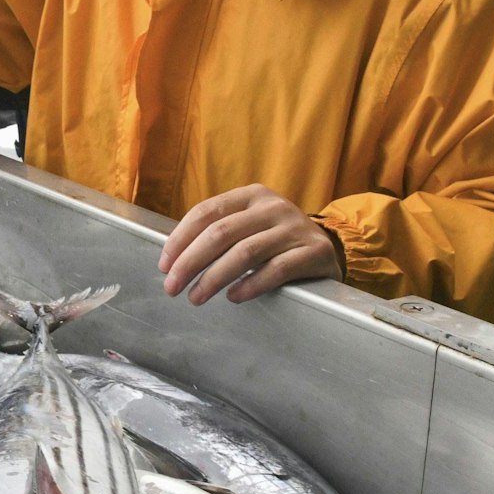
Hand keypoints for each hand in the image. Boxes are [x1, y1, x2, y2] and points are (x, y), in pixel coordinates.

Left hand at [158, 185, 343, 305]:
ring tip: (196, 297)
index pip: (207, 212)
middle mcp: (273, 206)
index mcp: (252, 195)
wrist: (329, 249)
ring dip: (214, 278)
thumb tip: (173, 259)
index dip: (180, 239)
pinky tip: (233, 298)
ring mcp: (295, 228)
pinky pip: (276, 270)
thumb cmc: (276, 241)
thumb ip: (220, 233)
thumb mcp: (250, 225)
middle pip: (220, 233)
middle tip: (172, 287)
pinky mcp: (314, 252)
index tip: (164, 265)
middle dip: (190, 262)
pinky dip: (250, 285)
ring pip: (245, 253)